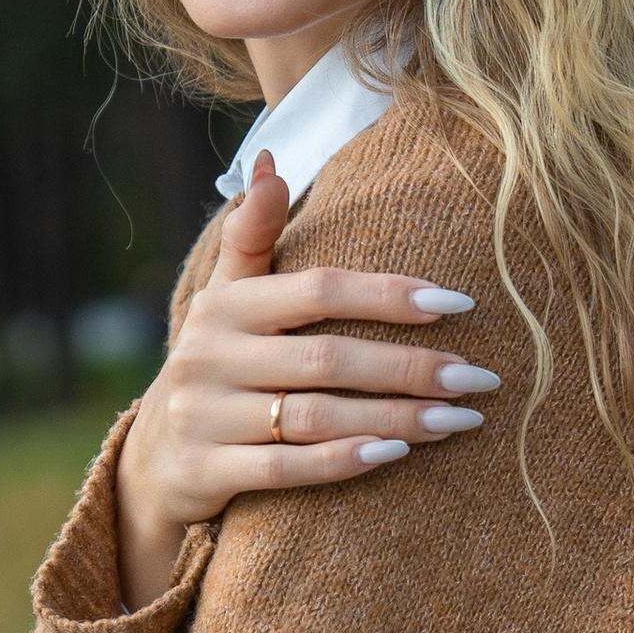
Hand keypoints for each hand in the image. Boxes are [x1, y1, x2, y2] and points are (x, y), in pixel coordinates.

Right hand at [113, 154, 496, 605]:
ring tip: (459, 419)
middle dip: (410, 368)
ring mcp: (205, 417)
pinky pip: (286, 470)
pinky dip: (343, 461)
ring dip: (395, 418)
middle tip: (478, 378)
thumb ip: (253, 233)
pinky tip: (397, 453)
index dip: (389, 294)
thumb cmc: (218, 363)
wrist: (155, 458)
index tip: (459, 304)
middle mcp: (210, 357)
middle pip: (327, 359)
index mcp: (225, 306)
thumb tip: (270, 160)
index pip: (319, 290)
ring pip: (315, 417)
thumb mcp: (225, 296)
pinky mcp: (206, 471)